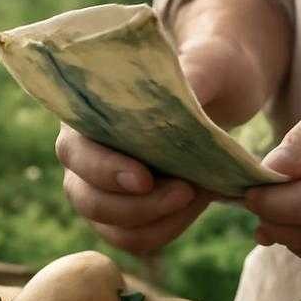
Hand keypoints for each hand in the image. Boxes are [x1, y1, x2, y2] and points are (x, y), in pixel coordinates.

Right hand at [56, 36, 254, 253]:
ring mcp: (102, 186)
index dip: (105, 170)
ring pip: (109, 226)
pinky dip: (167, 228)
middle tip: (186, 192)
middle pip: (85, 197)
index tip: (145, 179)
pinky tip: (197, 202)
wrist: (225, 87)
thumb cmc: (211, 65)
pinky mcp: (128, 210)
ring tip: (198, 193)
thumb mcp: (210, 62)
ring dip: (155, 222)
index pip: (75, 151)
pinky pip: (135, 237)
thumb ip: (194, 75)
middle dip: (135, 206)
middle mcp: (85, 151)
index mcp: (89, 110)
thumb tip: (179, 100)